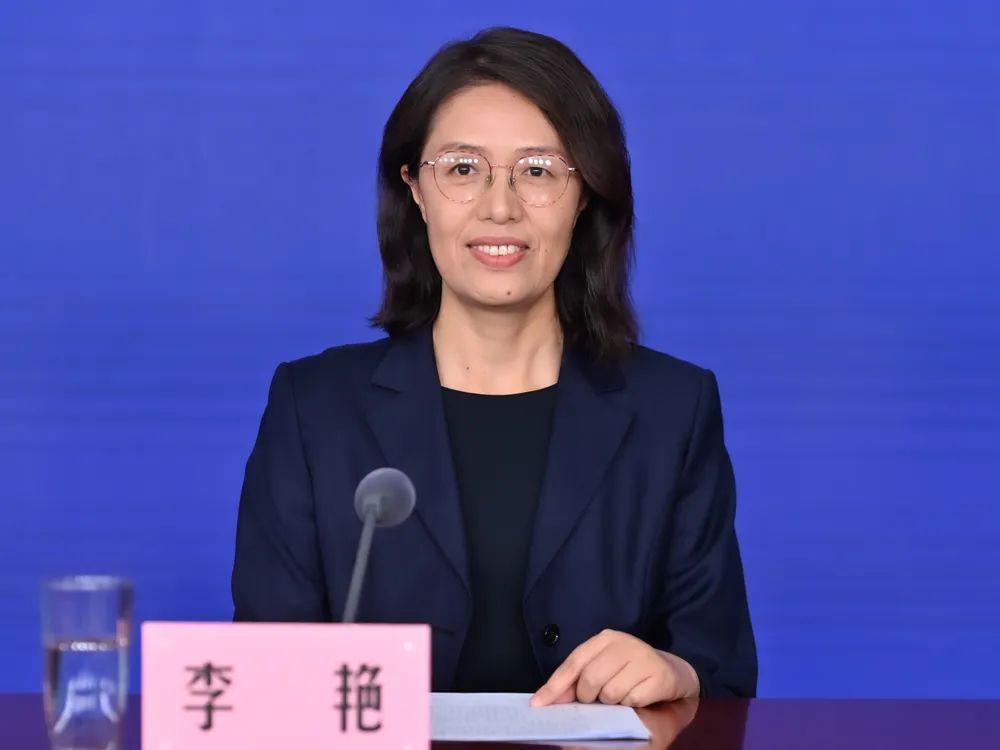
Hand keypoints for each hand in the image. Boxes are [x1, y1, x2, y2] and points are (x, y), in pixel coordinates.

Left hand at [529, 629, 699, 707]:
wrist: (671, 673)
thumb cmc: (629, 671)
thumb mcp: (602, 668)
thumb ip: (577, 680)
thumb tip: (547, 700)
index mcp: (604, 638)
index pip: (573, 662)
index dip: (555, 685)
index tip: (538, 705)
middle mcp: (623, 643)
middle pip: (590, 679)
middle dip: (589, 698)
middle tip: (599, 700)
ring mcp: (642, 656)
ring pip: (610, 692)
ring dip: (612, 702)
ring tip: (621, 695)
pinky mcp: (658, 674)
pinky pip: (631, 700)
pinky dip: (631, 705)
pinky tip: (637, 696)